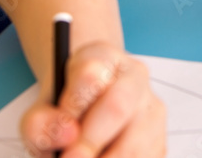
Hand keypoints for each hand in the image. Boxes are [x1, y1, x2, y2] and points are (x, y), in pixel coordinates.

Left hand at [21, 44, 165, 157]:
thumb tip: (66, 135)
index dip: (73, 105)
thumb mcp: (41, 111)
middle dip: (90, 141)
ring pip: (137, 142)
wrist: (87, 112)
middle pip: (118, 106)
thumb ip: (41, 122)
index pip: (90, 73)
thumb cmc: (64, 110)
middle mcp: (134, 77)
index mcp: (103, 58)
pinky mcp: (160, 139)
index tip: (63, 128)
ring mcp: (152, 108)